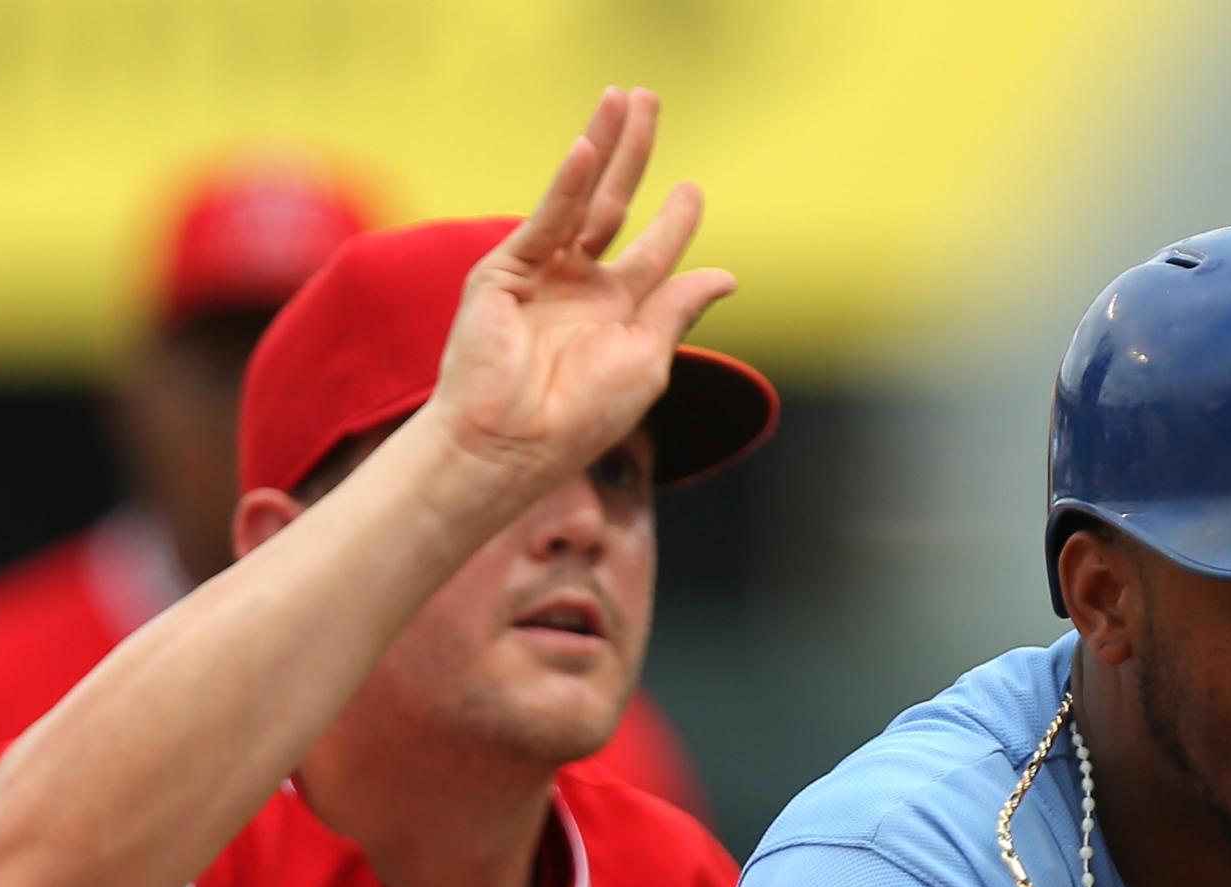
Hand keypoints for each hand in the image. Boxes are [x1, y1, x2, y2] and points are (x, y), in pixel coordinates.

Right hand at [425, 87, 734, 499]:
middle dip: (633, 153)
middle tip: (649, 101)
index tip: (691, 189)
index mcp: (615, 313)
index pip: (651, 251)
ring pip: (581, 198)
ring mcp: (541, 274)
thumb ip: (678, 309)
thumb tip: (725, 276)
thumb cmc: (580, 418)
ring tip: (623, 99)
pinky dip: (566, 186)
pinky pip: (543, 221)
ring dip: (604, 146)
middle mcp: (578, 287)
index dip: (675, 220)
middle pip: (613, 205)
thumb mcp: (646, 359)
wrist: (513, 444)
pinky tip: (588, 149)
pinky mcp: (505, 272)